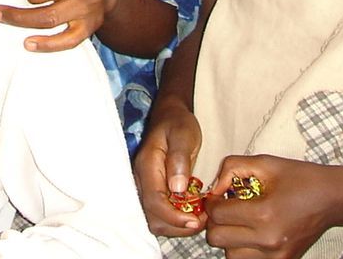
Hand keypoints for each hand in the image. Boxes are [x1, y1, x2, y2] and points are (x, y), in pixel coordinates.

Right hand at [132, 97, 204, 237]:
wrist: (169, 115)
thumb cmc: (178, 123)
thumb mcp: (183, 134)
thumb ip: (179, 159)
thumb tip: (177, 189)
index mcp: (147, 166)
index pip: (154, 202)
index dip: (174, 217)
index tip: (196, 221)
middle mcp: (141, 180)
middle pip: (152, 217)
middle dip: (177, 226)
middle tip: (202, 221)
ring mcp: (145, 187)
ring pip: (155, 220)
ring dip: (177, 226)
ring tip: (200, 219)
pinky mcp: (152, 191)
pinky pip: (159, 214)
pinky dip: (175, 220)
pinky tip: (192, 213)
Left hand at [201, 153, 342, 258]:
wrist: (333, 198)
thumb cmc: (301, 178)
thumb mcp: (265, 163)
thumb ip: (233, 168)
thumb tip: (214, 188)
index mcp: (264, 214)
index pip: (218, 215)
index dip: (211, 203)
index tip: (216, 198)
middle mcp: (268, 240)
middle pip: (218, 239)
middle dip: (216, 222)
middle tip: (225, 210)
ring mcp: (276, 256)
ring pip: (230, 255)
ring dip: (229, 239)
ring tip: (241, 223)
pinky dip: (244, 250)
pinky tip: (252, 234)